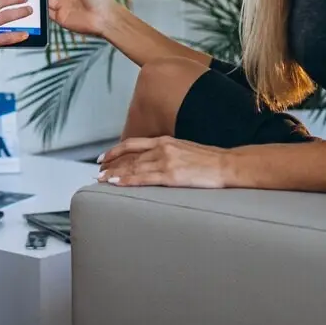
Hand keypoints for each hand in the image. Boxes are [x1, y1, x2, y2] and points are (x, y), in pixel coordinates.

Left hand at [96, 136, 229, 188]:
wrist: (228, 164)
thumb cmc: (211, 161)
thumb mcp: (185, 150)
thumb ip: (169, 154)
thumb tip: (157, 163)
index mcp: (166, 141)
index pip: (133, 144)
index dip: (115, 151)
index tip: (103, 158)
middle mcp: (162, 148)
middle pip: (129, 156)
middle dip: (110, 164)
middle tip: (97, 172)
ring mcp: (165, 161)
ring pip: (132, 167)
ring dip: (114, 173)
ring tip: (101, 180)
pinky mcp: (171, 174)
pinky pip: (143, 178)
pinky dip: (127, 180)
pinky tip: (116, 183)